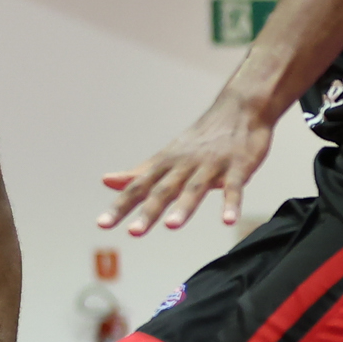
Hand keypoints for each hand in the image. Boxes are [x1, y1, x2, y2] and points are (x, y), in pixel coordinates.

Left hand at [99, 95, 274, 235]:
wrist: (240, 108)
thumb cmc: (201, 139)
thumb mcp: (167, 156)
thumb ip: (140, 174)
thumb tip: (106, 181)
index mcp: (166, 164)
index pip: (138, 187)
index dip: (120, 206)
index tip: (102, 224)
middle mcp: (185, 164)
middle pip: (163, 190)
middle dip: (148, 211)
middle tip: (133, 232)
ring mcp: (212, 165)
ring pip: (195, 187)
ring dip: (183, 207)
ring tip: (171, 227)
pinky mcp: (238, 167)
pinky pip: (234, 187)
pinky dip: (231, 204)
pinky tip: (227, 221)